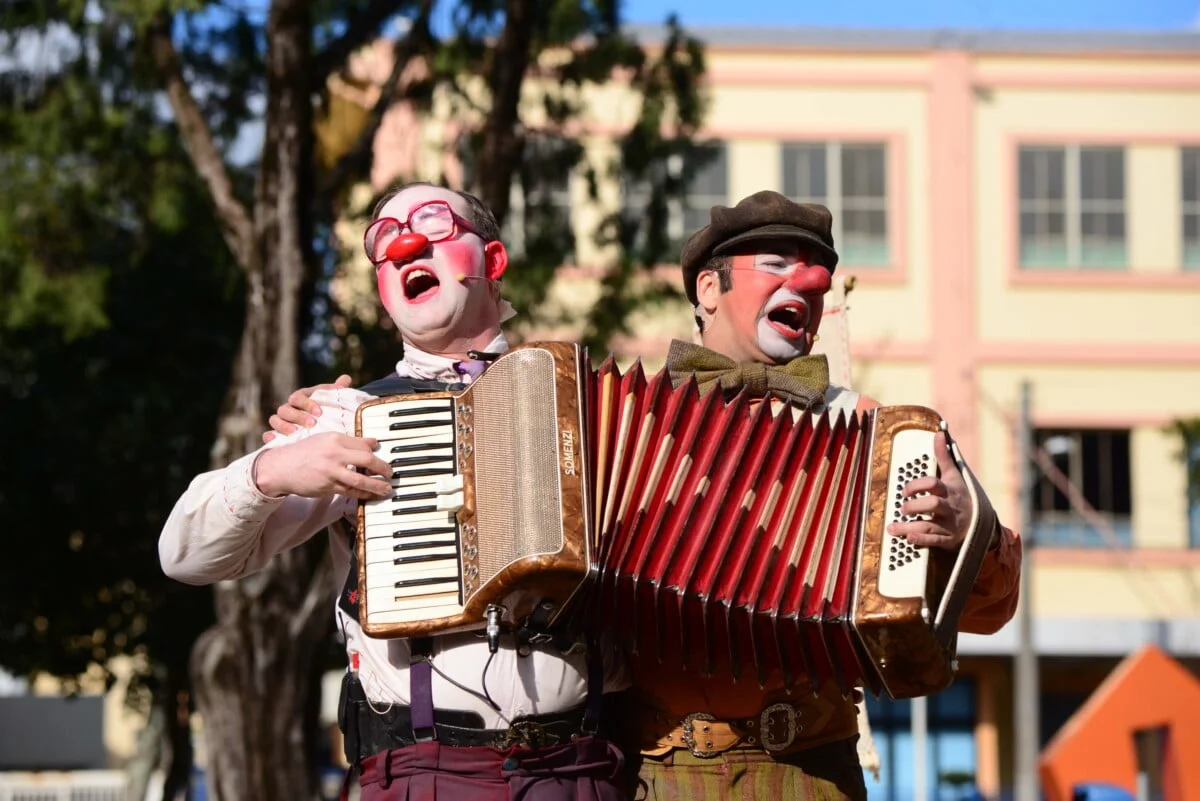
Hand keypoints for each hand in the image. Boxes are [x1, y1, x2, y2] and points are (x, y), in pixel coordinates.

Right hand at [254, 433, 392, 499]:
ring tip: (387, 489)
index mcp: (335, 438)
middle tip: (391, 473)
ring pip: (360, 480)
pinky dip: (363, 494)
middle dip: (383, 468)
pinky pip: (350, 492)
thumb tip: (374, 443)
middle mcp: (333, 454)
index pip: (363, 445)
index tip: (384, 457)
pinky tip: (371, 495)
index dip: (376, 452)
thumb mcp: (326, 439)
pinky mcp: (327, 487)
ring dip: (377, 486)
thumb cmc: (305, 452)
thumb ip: (351, 442)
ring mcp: (330, 472)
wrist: (281, 467)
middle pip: (366, 460)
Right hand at [263, 374, 352, 442]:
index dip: (307, 404)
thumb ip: (337, 391)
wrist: (319, 429)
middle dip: (297, 416)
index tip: (320, 412)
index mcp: (300, 398)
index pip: (298, 397)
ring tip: (295, 433)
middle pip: (284, 409)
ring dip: (283, 426)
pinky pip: (268, 434)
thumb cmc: (326, 412)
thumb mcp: (331, 402)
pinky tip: (274, 440)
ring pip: (275, 420)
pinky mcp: (277, 435)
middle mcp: (288, 408)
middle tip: (312, 423)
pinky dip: (270, 436)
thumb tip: (346, 378)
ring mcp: (281, 421)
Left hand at [887, 432, 972, 550]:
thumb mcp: (955, 476)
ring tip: (892, 528)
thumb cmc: (961, 496)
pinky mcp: (948, 540)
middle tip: (902, 508)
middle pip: (932, 504)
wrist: (981, 524)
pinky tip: (908, 538)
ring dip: (908, 527)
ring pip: (929, 526)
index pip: (933, 484)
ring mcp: (950, 525)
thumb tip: (939, 433)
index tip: (904, 491)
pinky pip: (934, 541)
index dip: (916, 485)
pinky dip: (921, 540)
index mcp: (950, 490)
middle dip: (913, 506)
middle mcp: (950, 507)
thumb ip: (944, 456)